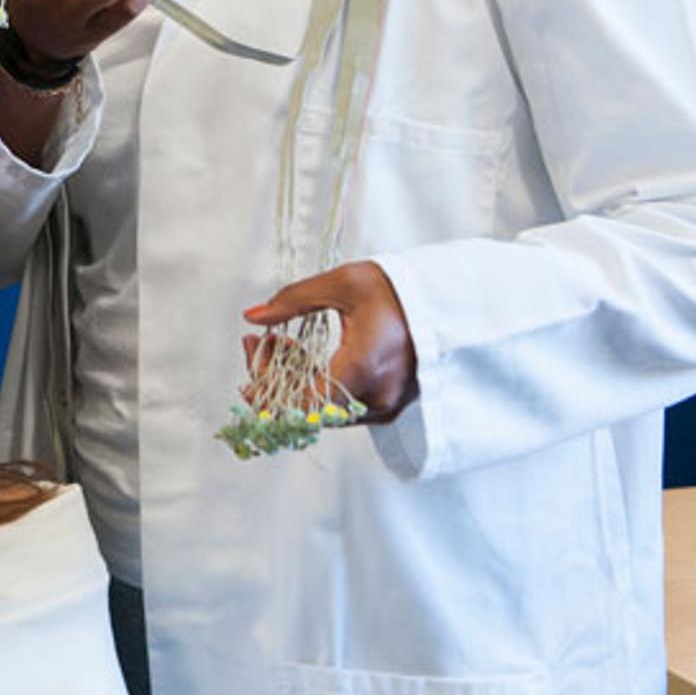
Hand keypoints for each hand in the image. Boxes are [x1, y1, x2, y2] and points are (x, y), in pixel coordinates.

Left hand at [242, 259, 418, 423]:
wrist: (445, 304)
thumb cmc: (397, 291)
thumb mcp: (343, 284)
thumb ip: (293, 300)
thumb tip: (252, 316)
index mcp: (364, 369)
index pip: (299, 403)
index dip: (265, 386)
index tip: (250, 350)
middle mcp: (375, 398)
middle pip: (304, 410)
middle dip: (272, 377)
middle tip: (258, 342)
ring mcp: (383, 407)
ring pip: (319, 411)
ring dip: (291, 380)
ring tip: (281, 342)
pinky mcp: (386, 405)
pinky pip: (337, 407)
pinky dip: (313, 385)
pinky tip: (303, 356)